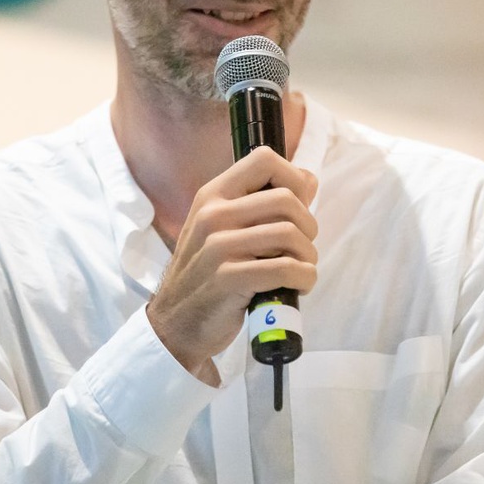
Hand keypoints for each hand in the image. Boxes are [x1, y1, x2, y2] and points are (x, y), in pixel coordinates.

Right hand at [148, 146, 318, 381]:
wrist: (175, 324)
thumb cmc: (208, 274)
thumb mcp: (222, 230)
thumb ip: (260, 203)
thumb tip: (308, 181)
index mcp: (213, 195)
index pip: (264, 159)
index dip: (294, 179)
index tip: (297, 208)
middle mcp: (213, 214)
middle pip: (287, 199)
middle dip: (308, 226)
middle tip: (301, 249)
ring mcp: (218, 247)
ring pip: (292, 234)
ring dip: (308, 257)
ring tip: (300, 270)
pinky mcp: (229, 279)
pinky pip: (287, 269)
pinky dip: (305, 279)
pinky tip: (297, 287)